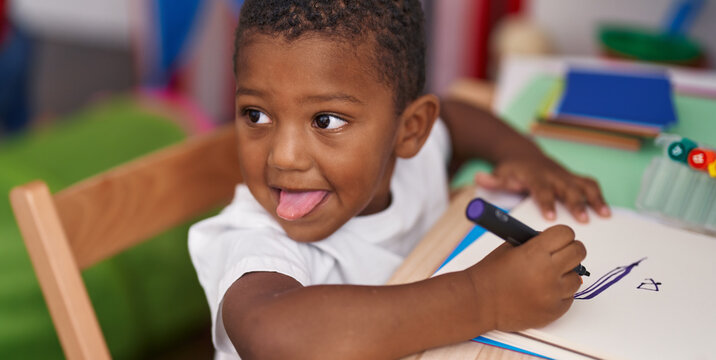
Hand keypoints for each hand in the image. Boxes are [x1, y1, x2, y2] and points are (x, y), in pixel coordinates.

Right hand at [465, 225, 585, 331]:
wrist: (479, 302)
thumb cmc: (491, 274)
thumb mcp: (511, 247)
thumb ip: (535, 242)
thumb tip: (556, 241)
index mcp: (535, 252)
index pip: (567, 234)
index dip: (561, 235)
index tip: (556, 239)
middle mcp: (548, 272)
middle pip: (579, 252)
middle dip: (569, 250)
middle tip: (558, 254)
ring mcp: (553, 293)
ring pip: (576, 277)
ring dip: (564, 274)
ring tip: (544, 277)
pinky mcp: (555, 311)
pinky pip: (570, 296)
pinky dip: (559, 293)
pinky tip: (541, 291)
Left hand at [474, 157, 609, 222]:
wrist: (523, 154)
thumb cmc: (512, 170)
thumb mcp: (499, 174)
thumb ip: (492, 180)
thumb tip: (480, 178)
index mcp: (534, 176)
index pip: (540, 189)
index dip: (546, 203)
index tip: (551, 218)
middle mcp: (552, 174)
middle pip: (566, 188)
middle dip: (575, 203)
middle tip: (582, 220)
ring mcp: (564, 175)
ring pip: (582, 185)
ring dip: (593, 199)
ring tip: (604, 215)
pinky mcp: (572, 177)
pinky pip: (588, 184)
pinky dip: (598, 196)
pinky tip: (605, 211)